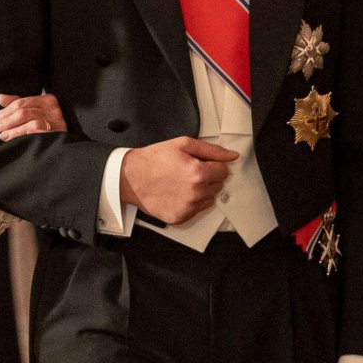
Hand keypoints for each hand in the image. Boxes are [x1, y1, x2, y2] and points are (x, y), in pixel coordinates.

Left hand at [0, 92, 66, 139]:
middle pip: (22, 111)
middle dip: (4, 120)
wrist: (68, 149)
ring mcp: (56, 121)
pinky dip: (19, 134)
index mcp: (48, 100)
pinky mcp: (56, 133)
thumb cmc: (49, 129)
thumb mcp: (35, 114)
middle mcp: (54, 108)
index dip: (4, 111)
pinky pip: (34, 131)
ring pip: (27, 120)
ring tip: (0, 136)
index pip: (21, 102)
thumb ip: (19, 105)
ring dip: (10, 128)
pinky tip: (10, 140)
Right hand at [121, 137, 239, 223]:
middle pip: (218, 186)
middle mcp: (196, 193)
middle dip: (208, 178)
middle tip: (189, 172)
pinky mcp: (180, 217)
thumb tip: (232, 156)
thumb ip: (212, 150)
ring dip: (201, 191)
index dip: (212, 165)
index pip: (224, 171)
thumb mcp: (183, 144)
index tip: (200, 164)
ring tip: (182, 183)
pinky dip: (190, 203)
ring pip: (209, 199)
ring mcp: (188, 208)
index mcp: (199, 173)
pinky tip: (177, 194)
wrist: (130, 177)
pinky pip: (196, 210)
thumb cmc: (154, 159)